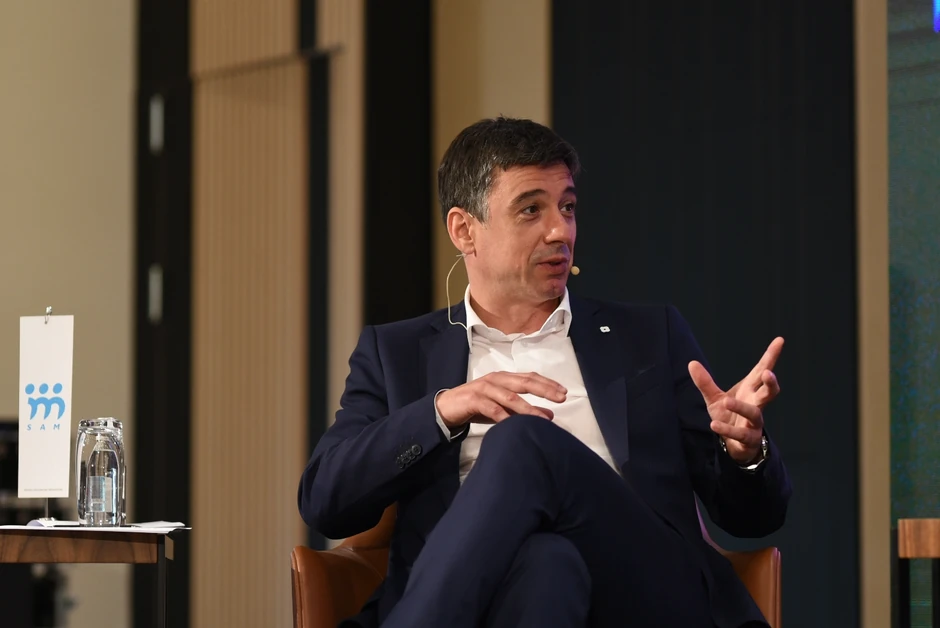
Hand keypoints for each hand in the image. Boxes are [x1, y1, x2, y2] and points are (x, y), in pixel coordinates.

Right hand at [435, 372, 566, 429]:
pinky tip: (513, 425)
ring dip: (528, 408)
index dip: (547, 384)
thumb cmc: (477, 407)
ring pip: (510, 397)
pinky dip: (504, 416)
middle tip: (561, 398)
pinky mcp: (473, 399)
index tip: (564, 392)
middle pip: (524, 382)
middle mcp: (496, 379)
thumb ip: (525, 410)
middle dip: (544, 390)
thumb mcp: (503, 408)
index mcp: (504, 378)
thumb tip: (550, 415)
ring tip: (542, 418)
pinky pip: (491, 408)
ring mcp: (484, 388)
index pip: (530, 377)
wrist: (446, 408)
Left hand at [688, 337, 783, 463]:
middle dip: (770, 383)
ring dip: (742, 407)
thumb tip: (692, 363)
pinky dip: (727, 429)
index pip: (762, 370)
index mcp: (751, 390)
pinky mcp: (748, 438)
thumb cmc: (730, 416)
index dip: (771, 356)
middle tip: (767, 374)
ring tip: (727, 401)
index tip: (780, 340)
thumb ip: (705, 382)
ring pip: (754, 414)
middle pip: (769, 392)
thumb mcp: (715, 398)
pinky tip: (714, 424)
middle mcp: (756, 404)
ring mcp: (754, 423)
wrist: (734, 445)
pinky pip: (740, 434)